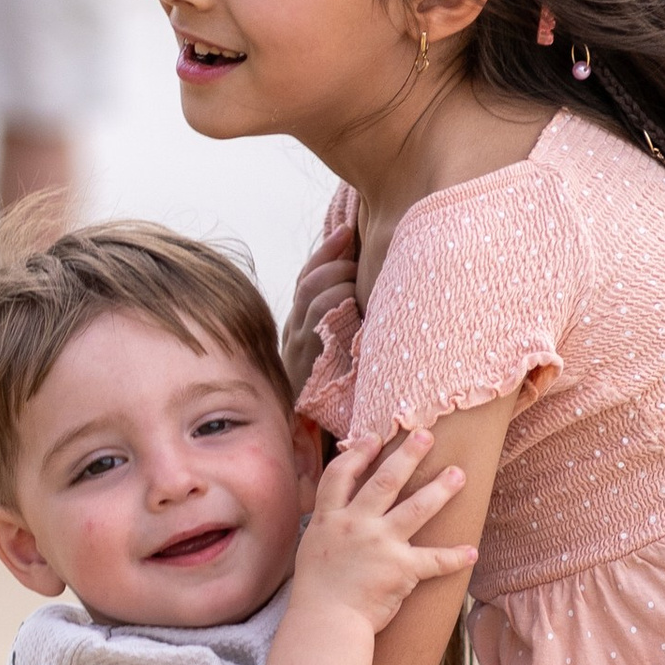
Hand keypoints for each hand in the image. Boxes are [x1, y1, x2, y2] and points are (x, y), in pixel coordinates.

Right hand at [282, 222, 359, 395]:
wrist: (313, 436)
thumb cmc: (339, 394)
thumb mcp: (340, 351)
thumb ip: (344, 321)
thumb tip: (369, 287)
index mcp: (302, 323)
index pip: (309, 275)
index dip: (327, 250)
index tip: (346, 228)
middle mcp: (296, 330)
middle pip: (310, 278)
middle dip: (334, 258)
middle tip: (356, 252)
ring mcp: (299, 344)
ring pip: (315, 293)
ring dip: (340, 280)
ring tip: (359, 282)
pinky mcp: (306, 358)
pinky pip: (319, 317)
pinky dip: (336, 302)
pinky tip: (356, 304)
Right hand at [291, 426, 474, 634]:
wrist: (325, 622)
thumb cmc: (316, 590)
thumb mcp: (312, 546)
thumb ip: (328, 524)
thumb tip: (339, 507)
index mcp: (330, 518)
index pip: (342, 474)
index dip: (359, 453)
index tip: (376, 438)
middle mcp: (356, 524)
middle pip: (385, 481)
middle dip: (408, 455)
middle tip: (427, 435)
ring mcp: (380, 544)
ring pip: (416, 508)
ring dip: (440, 489)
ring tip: (458, 474)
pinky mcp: (401, 569)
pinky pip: (435, 560)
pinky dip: (455, 557)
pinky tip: (472, 551)